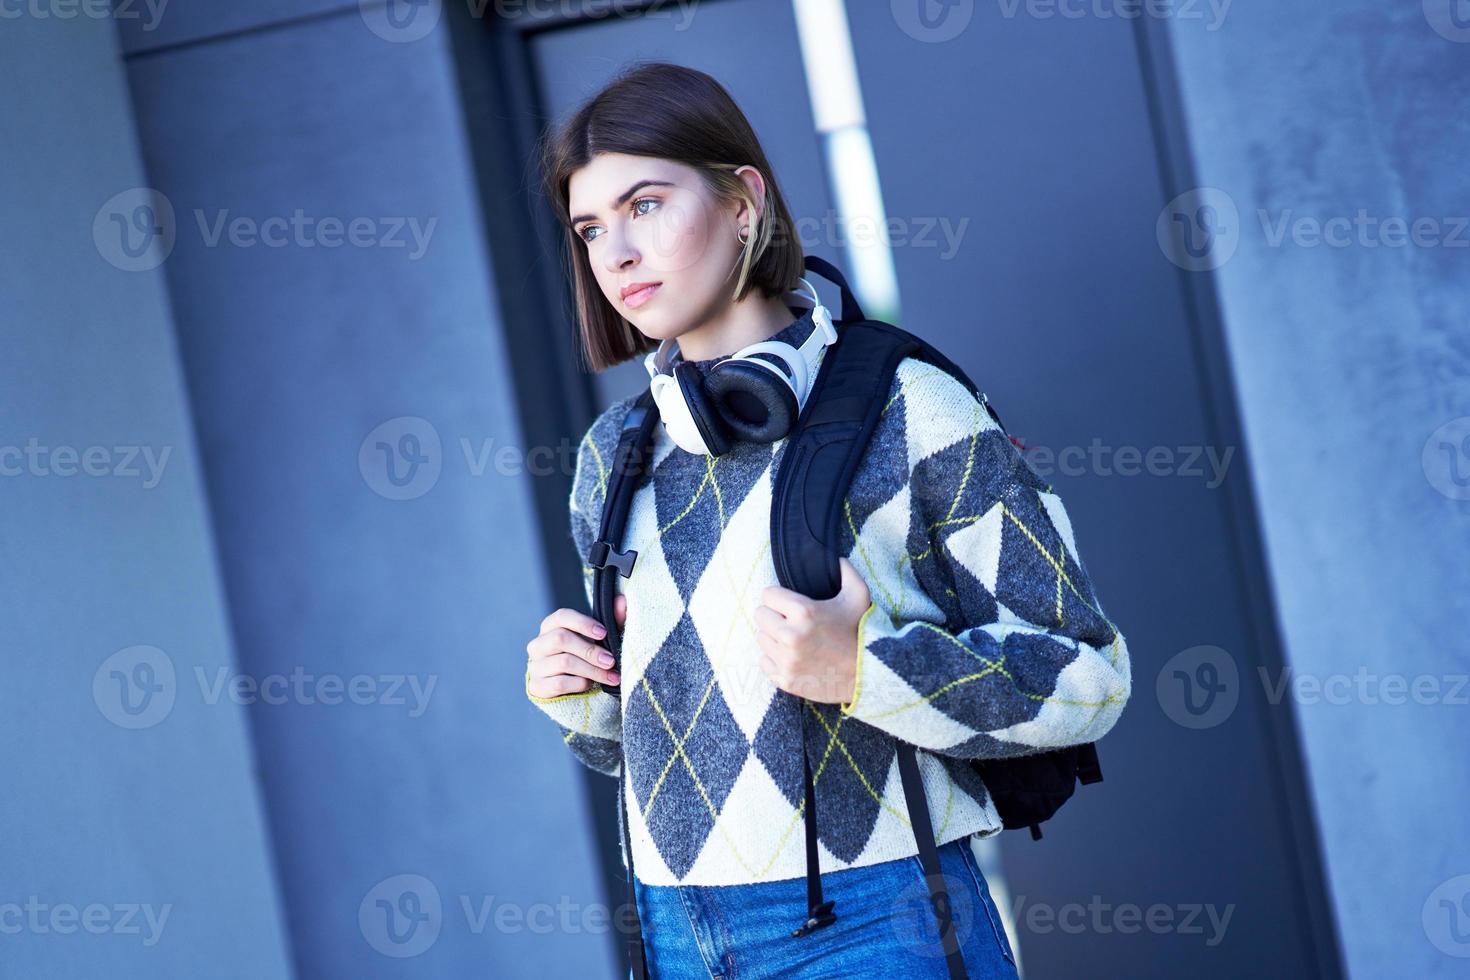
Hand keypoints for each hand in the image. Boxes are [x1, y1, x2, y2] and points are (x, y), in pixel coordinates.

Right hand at [525, 595, 626, 698]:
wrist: (571, 690)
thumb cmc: (586, 657)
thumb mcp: (599, 639)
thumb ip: (611, 620)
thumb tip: (622, 601)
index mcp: (550, 627)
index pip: (562, 616)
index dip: (583, 623)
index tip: (603, 633)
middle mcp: (538, 645)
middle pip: (561, 639)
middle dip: (590, 650)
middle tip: (611, 661)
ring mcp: (536, 666)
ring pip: (563, 662)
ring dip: (592, 670)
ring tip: (610, 677)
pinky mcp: (537, 687)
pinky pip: (560, 684)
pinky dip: (580, 684)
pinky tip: (591, 685)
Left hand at [753, 557, 870, 703]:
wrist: (867, 674)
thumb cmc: (860, 631)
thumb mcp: (859, 595)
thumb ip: (846, 571)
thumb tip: (835, 557)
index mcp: (805, 612)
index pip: (767, 594)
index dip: (779, 596)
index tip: (789, 603)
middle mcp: (791, 636)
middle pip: (759, 615)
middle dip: (773, 614)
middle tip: (789, 619)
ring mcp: (787, 661)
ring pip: (761, 638)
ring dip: (773, 636)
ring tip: (793, 638)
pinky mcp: (785, 680)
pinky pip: (764, 662)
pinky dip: (774, 658)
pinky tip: (792, 655)